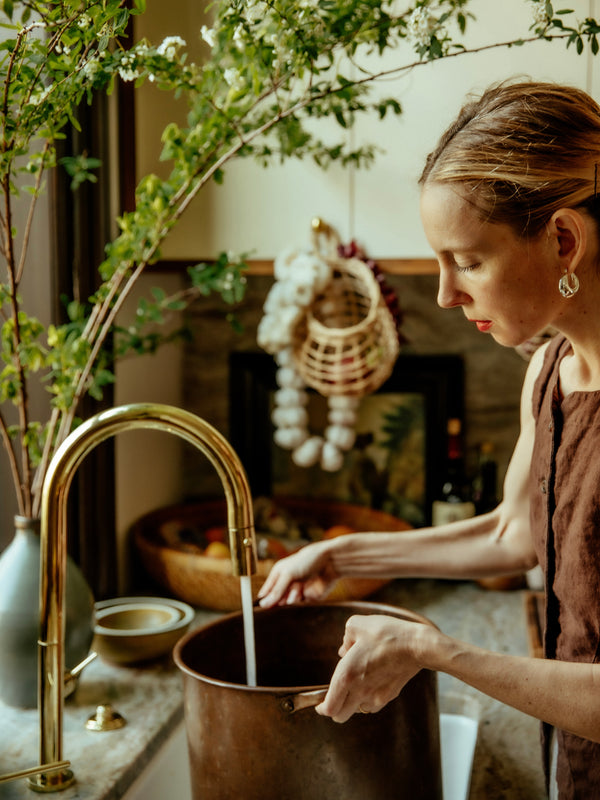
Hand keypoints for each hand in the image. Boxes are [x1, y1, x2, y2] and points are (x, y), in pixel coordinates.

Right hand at [257, 540, 338, 606]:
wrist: (330, 563)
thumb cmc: (307, 561)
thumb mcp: (288, 574)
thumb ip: (276, 590)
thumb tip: (263, 604)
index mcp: (278, 575)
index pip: (266, 592)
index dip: (264, 600)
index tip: (261, 609)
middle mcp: (286, 584)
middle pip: (276, 601)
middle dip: (279, 600)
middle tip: (284, 596)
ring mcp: (297, 592)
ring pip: (288, 604)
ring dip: (291, 598)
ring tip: (297, 589)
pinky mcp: (308, 598)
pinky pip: (300, 606)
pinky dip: (301, 601)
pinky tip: (303, 591)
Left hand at [315, 614, 432, 722]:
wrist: (415, 645)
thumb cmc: (385, 634)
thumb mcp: (357, 625)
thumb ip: (345, 638)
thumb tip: (344, 650)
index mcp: (346, 675)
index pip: (329, 706)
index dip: (321, 708)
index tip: (319, 704)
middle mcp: (359, 690)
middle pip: (340, 716)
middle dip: (334, 710)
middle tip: (333, 698)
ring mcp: (375, 696)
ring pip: (357, 711)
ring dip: (351, 704)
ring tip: (353, 687)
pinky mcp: (389, 696)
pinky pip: (372, 705)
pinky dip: (367, 700)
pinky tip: (370, 685)